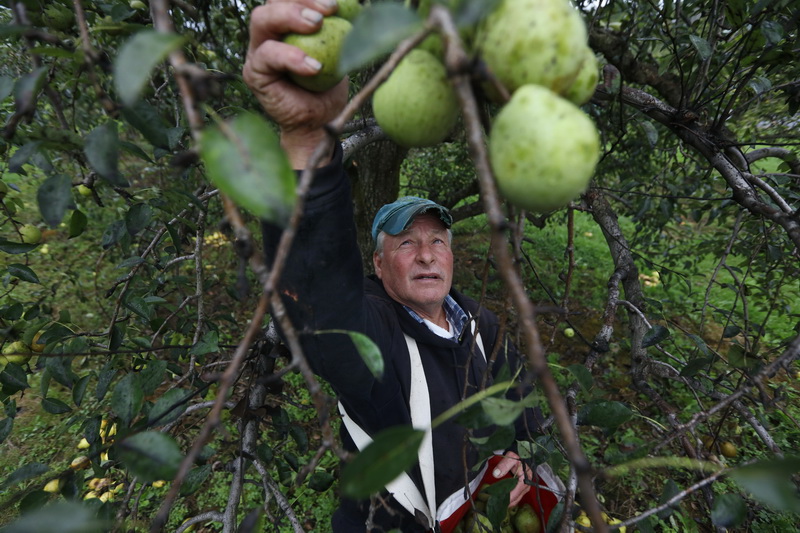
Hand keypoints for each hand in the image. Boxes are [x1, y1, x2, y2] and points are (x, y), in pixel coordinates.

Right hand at [243, 0, 347, 166]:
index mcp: (286, 24)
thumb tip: (361, 6)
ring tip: (317, 25)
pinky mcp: (254, 73)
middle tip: (330, 9)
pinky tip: (314, 67)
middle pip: (273, 1)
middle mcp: (267, 33)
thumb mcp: (341, 54)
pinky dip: (292, 57)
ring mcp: (257, 52)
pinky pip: (268, 56)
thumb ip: (343, 30)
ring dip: (289, 16)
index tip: (338, 2)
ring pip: (261, 19)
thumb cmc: (330, 88)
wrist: (320, 123)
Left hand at [491, 451, 532, 507]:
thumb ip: (503, 465)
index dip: (506, 499)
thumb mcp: (511, 458)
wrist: (524, 454)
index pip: (514, 494)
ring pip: (516, 499)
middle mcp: (526, 486)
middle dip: (506, 503)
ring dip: (507, 502)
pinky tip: (502, 500)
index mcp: (524, 480)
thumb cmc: (518, 456)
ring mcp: (525, 488)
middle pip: (515, 499)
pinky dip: (510, 499)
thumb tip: (495, 474)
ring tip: (496, 504)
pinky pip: (516, 497)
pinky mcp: (522, 488)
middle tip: (494, 505)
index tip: (496, 502)